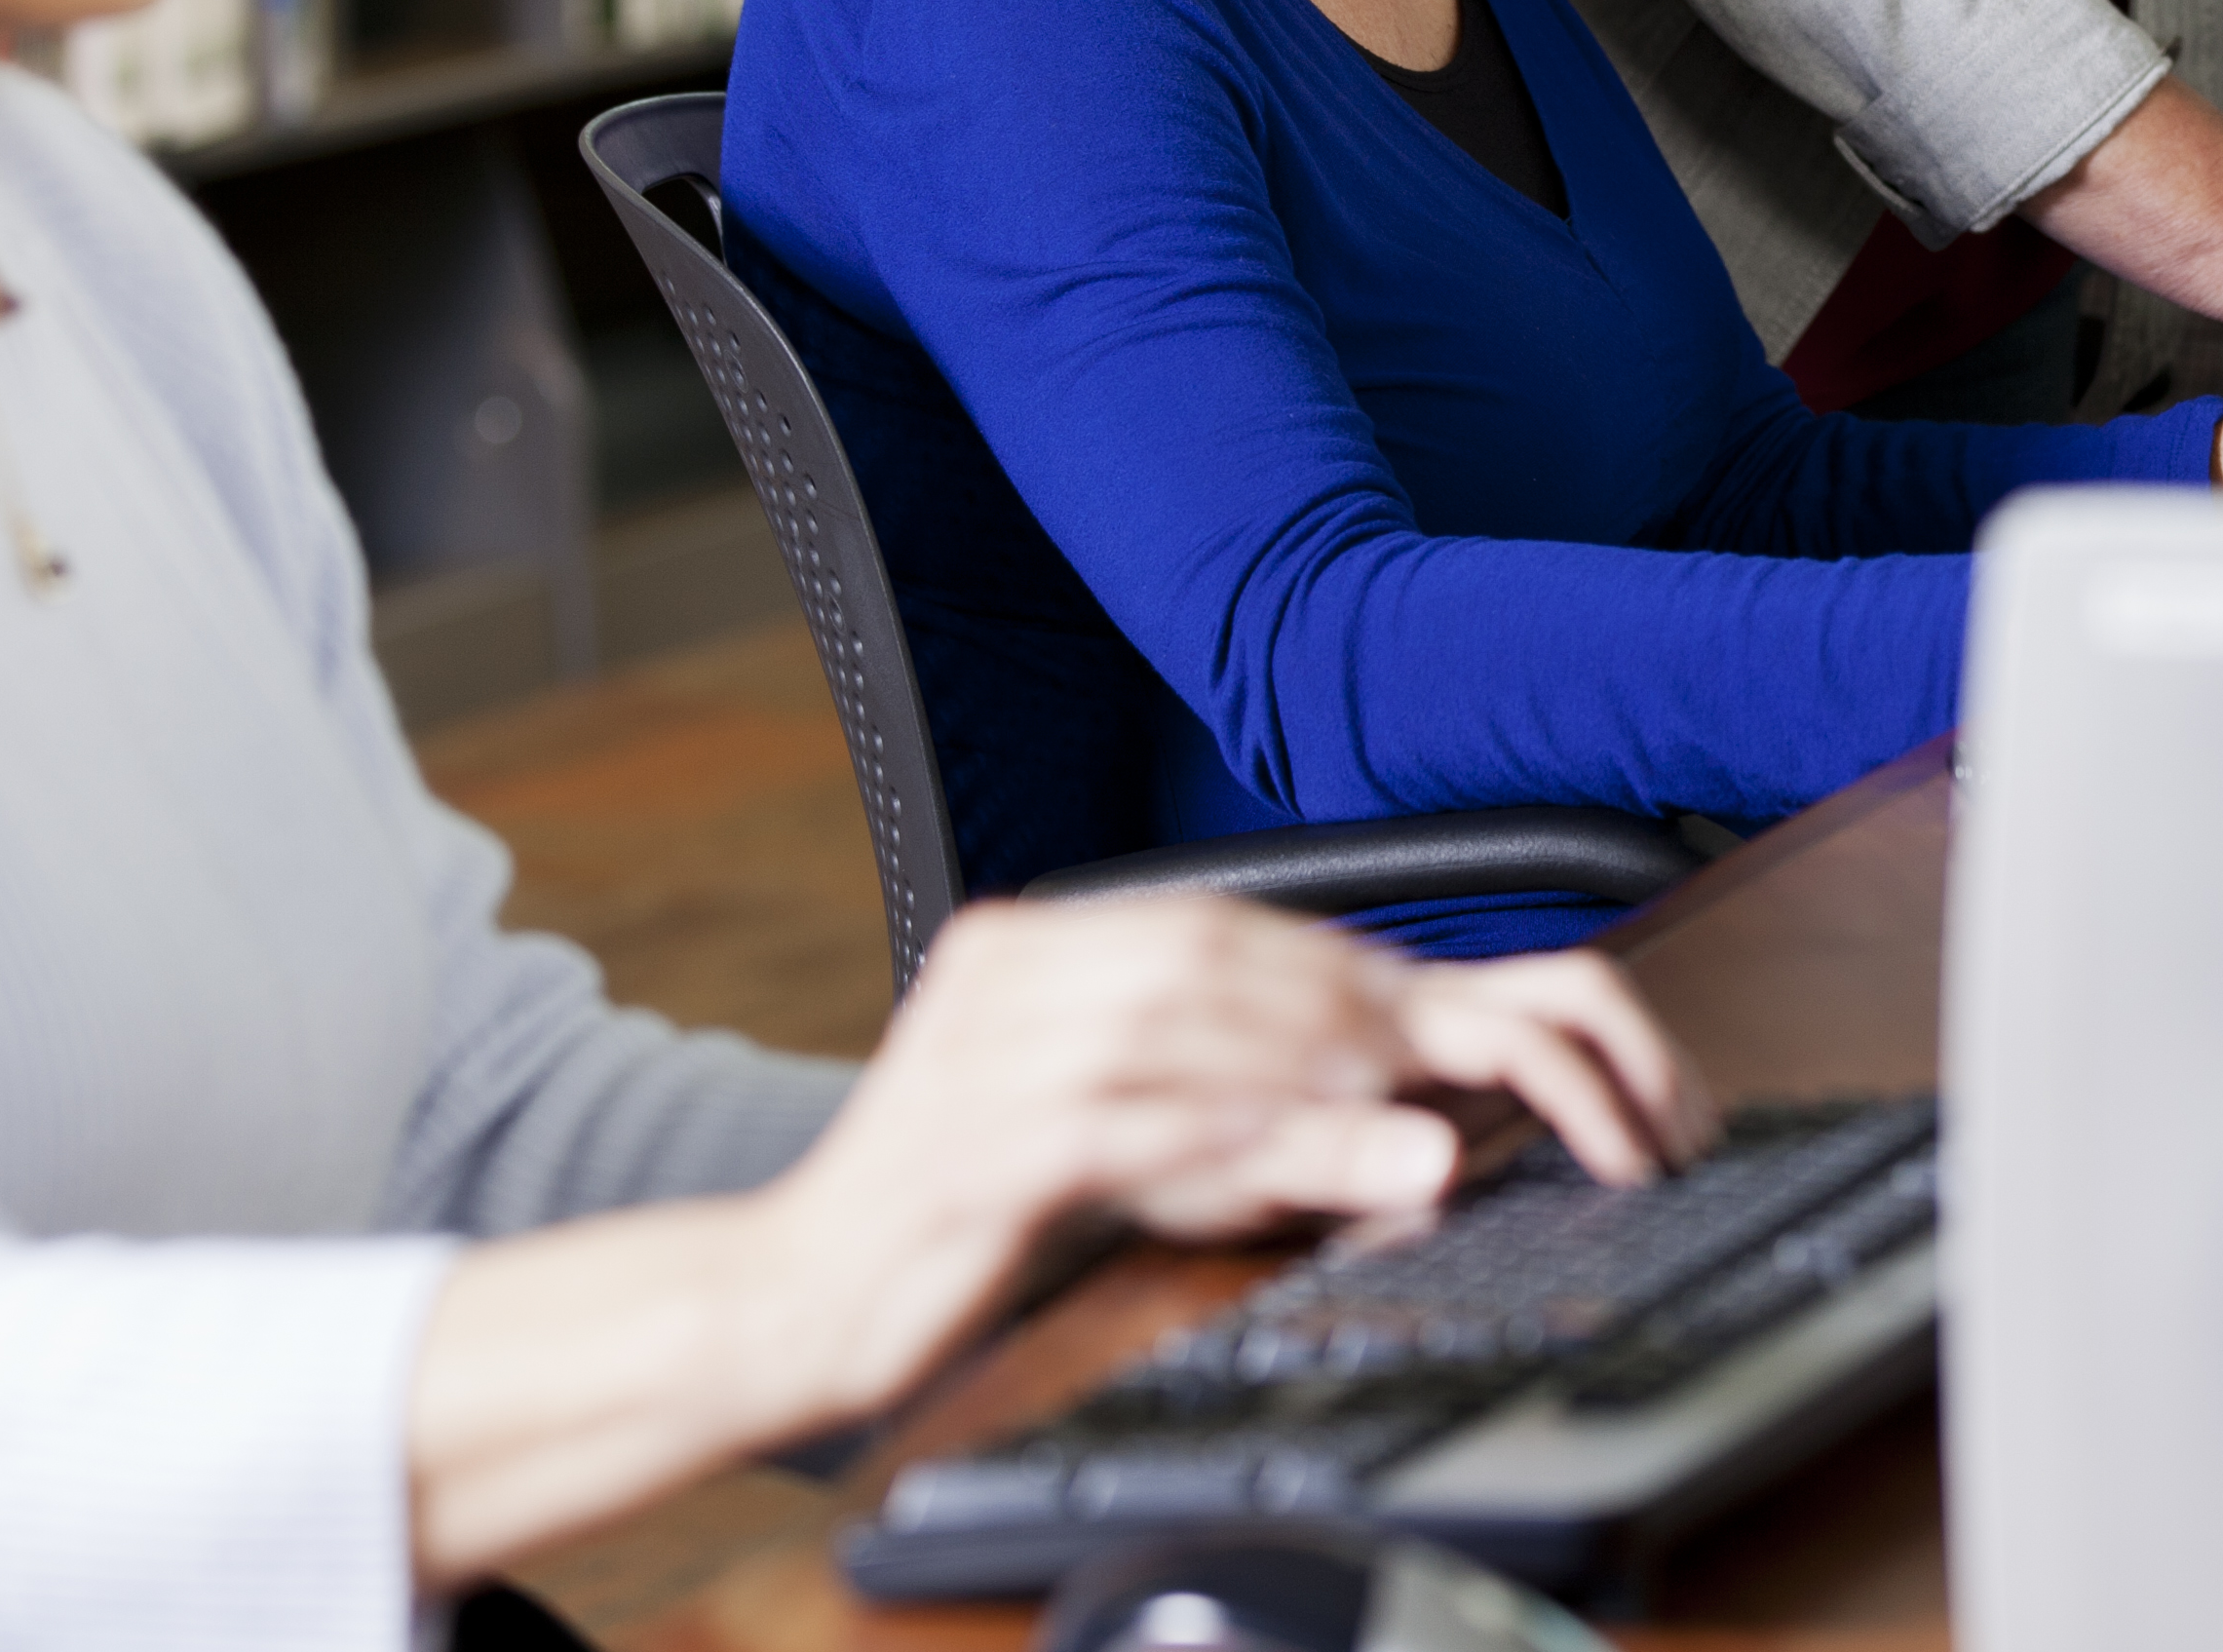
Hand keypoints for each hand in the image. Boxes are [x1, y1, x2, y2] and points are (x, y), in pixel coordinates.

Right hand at [752, 899, 1707, 1413]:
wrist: (798, 1299)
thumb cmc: (963, 1215)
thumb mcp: (1105, 1136)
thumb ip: (1219, 1098)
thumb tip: (1377, 1090)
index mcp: (1023, 946)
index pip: (1202, 924)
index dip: (1321, 959)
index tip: (1415, 1001)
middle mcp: (998, 977)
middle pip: (1199, 956)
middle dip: (1326, 999)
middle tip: (1424, 1046)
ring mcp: (975, 1054)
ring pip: (1172, 1026)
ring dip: (1291, 1062)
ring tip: (1384, 1093)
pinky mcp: (967, 1147)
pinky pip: (1118, 1126)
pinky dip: (1211, 1136)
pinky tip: (1279, 1156)